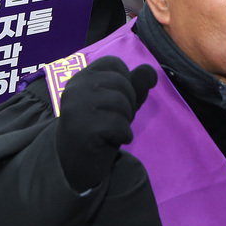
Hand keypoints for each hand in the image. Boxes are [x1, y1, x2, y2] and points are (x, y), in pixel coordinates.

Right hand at [57, 56, 157, 192]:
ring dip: (125, 121)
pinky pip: (119, 124)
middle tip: (114, 119)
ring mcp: (76, 107)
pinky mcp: (81, 127)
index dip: (125, 81)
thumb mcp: (119, 102)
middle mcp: (76, 87)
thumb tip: (151, 72)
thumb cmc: (98, 128)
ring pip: (121, 102)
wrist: (74, 163)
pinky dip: (123, 135)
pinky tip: (110, 140)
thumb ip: (135, 85)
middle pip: (122, 82)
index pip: (114, 63)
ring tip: (112, 129)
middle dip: (128, 103)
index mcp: (82, 77)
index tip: (116, 99)